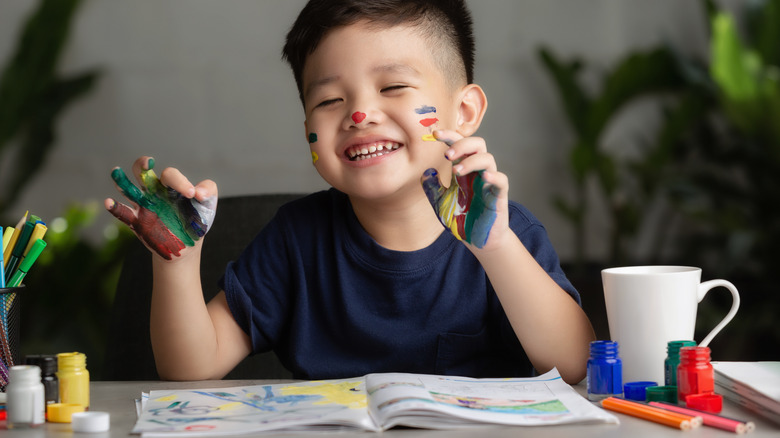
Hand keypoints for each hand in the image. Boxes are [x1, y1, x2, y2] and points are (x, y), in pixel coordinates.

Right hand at [105, 157, 216, 259]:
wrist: (187, 246)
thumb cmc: (197, 220)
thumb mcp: (208, 205)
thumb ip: (209, 191)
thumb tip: (199, 192)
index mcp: (171, 185)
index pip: (170, 175)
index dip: (180, 182)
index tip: (193, 194)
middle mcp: (154, 191)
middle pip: (141, 170)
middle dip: (142, 164)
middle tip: (149, 163)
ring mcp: (143, 205)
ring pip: (127, 187)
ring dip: (120, 180)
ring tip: (116, 172)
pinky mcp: (137, 221)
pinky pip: (122, 212)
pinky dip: (114, 207)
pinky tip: (109, 202)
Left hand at [420, 131, 503, 248]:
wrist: (476, 241)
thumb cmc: (462, 219)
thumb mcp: (440, 203)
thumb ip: (432, 187)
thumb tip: (425, 171)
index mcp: (464, 170)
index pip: (459, 145)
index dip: (449, 136)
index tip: (434, 134)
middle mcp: (477, 173)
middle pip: (478, 144)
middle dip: (462, 144)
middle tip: (447, 154)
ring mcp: (488, 183)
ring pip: (488, 159)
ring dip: (471, 161)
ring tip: (456, 172)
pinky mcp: (498, 196)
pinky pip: (501, 181)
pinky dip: (494, 176)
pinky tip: (483, 178)